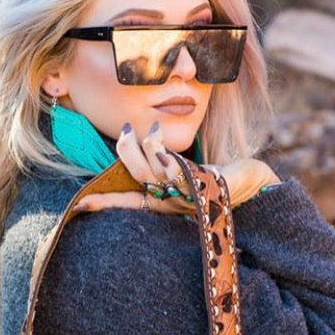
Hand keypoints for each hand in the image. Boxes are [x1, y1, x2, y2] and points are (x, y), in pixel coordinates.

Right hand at [73, 119, 279, 215]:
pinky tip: (159, 130)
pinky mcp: (200, 185)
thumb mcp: (190, 171)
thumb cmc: (223, 177)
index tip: (79, 207)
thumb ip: (166, 163)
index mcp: (166, 201)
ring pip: (151, 172)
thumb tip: (146, 144)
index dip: (105, 204)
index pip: (130, 203)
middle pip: (137, 180)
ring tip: (149, 127)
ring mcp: (186, 194)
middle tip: (125, 129)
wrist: (255, 184)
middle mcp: (173, 201)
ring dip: (144, 145)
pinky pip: (171, 167)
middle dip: (125, 154)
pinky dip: (160, 149)